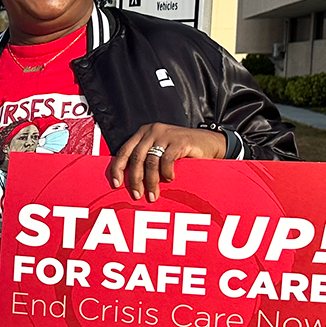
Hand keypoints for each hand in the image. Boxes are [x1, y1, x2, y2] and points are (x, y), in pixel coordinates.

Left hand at [108, 123, 225, 202]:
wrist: (209, 142)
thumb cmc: (182, 151)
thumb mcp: (159, 152)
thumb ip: (146, 160)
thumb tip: (130, 182)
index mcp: (143, 133)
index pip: (124, 151)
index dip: (118, 168)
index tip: (116, 184)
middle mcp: (152, 131)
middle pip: (136, 158)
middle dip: (135, 179)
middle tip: (137, 195)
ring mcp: (165, 134)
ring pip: (151, 161)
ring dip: (151, 181)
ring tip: (153, 195)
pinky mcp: (179, 140)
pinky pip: (167, 160)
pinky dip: (166, 172)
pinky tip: (170, 179)